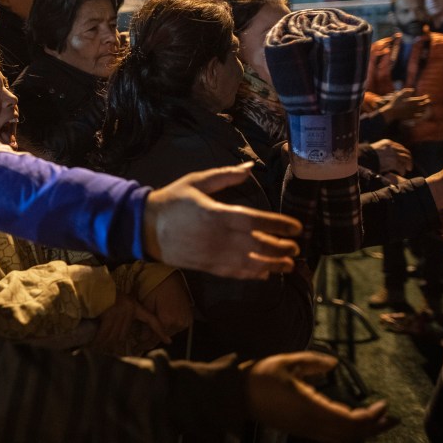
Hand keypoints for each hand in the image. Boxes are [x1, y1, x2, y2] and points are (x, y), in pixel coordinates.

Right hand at [93, 292, 169, 353]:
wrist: (95, 287)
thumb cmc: (106, 295)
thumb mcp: (121, 303)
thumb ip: (125, 317)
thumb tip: (122, 338)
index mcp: (135, 306)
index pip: (151, 320)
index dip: (160, 331)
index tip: (169, 341)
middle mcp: (129, 310)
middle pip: (124, 334)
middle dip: (114, 342)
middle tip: (105, 348)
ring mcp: (119, 312)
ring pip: (115, 336)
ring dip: (105, 343)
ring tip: (98, 348)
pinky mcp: (109, 314)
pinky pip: (105, 333)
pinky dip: (99, 340)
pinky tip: (94, 345)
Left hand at [140, 271, 192, 336]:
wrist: (171, 278)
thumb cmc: (157, 288)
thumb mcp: (147, 304)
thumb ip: (146, 323)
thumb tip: (142, 338)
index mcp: (168, 320)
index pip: (156, 337)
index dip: (147, 341)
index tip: (140, 343)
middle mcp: (179, 323)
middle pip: (164, 335)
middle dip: (155, 334)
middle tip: (145, 332)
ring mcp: (186, 321)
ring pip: (171, 332)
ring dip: (164, 330)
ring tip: (157, 322)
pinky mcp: (189, 319)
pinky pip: (179, 327)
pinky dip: (172, 325)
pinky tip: (166, 318)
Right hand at [144, 162, 300, 279]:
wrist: (146, 227)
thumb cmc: (173, 200)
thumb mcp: (196, 182)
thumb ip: (224, 176)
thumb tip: (250, 167)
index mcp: (217, 214)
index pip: (255, 221)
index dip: (278, 224)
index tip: (296, 227)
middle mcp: (219, 237)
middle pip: (257, 245)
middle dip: (280, 247)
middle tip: (296, 248)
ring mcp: (213, 255)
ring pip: (250, 263)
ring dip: (272, 265)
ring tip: (288, 265)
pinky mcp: (207, 267)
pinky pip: (235, 273)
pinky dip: (253, 275)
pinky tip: (265, 274)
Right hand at [247, 352, 396, 441]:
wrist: (237, 395)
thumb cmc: (260, 376)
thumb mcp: (287, 362)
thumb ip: (312, 363)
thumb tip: (334, 365)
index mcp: (310, 407)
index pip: (350, 421)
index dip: (371, 416)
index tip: (383, 404)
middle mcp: (311, 423)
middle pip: (351, 435)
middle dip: (375, 427)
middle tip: (392, 417)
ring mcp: (306, 429)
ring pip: (342, 439)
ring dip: (363, 432)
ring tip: (378, 422)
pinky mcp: (301, 429)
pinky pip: (331, 437)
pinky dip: (348, 432)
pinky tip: (352, 422)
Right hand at [370, 139, 411, 174]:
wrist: (363, 158)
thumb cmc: (366, 155)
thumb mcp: (376, 148)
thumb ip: (384, 150)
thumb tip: (388, 156)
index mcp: (388, 142)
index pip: (400, 147)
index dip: (404, 153)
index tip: (405, 158)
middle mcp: (392, 147)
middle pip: (406, 152)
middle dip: (409, 159)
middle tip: (409, 165)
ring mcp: (394, 154)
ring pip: (406, 159)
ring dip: (408, 165)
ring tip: (407, 170)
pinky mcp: (393, 162)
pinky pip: (401, 167)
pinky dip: (402, 170)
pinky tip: (401, 173)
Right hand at [379, 88, 428, 123]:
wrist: (391, 112)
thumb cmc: (395, 103)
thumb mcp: (399, 94)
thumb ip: (406, 91)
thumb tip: (413, 90)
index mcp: (413, 101)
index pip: (422, 98)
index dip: (425, 97)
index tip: (427, 96)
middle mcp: (415, 107)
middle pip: (424, 105)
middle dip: (427, 102)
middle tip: (428, 101)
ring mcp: (413, 112)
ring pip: (422, 110)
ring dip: (425, 108)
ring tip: (425, 107)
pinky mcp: (411, 117)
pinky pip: (419, 116)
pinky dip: (421, 114)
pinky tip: (421, 113)